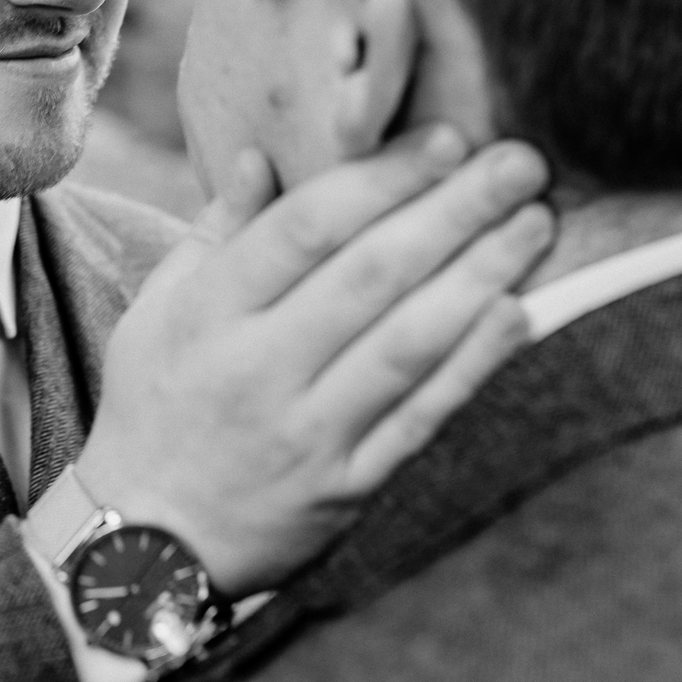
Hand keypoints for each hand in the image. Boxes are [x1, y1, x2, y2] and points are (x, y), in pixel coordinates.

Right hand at [75, 127, 551, 595]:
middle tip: (520, 163)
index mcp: (208, 314)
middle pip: (368, 277)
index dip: (380, 181)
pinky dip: (470, 366)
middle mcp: (257, 370)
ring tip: (535, 224)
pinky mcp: (346, 488)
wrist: (146, 542)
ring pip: (404, 345)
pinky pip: (418, 419)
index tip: (444, 139)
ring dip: (478, 278)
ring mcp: (306, 434)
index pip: (303, 231)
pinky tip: (517, 314)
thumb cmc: (157, 404)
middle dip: (453, 212)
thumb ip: (217, 231)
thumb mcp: (160, 310)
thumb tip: (261, 154)